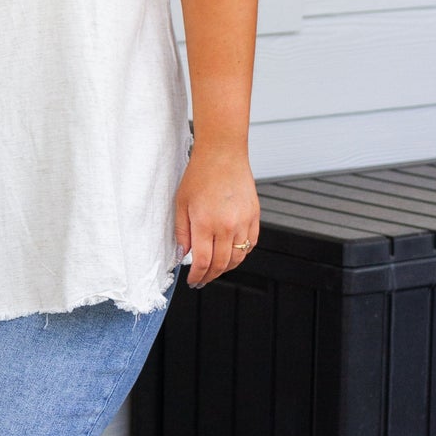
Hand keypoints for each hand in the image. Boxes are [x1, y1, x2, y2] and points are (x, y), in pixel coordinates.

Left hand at [174, 144, 258, 287]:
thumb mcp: (181, 204)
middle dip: (210, 276)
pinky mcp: (255, 216)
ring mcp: (244, 222)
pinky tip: (231, 255)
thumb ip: (182, 233)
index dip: (197, 276)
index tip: (192, 280)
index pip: (203, 262)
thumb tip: (183, 256)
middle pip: (221, 264)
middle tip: (202, 280)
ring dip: (226, 268)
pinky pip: (251, 244)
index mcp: (205, 223)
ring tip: (215, 270)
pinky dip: (241, 254)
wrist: (223, 154)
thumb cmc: (199, 175)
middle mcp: (227, 226)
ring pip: (238, 258)